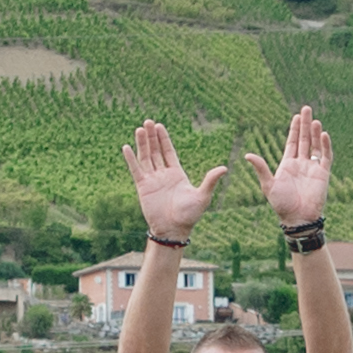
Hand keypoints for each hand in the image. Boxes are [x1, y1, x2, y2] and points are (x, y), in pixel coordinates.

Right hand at [125, 121, 226, 243]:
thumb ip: (211, 180)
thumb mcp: (202, 196)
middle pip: (156, 151)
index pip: (168, 152)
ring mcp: (152, 180)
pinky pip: (136, 170)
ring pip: (146, 157)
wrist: (173, 230)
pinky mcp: (143, 187)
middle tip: (148, 121)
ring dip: (142, 143)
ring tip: (139, 129)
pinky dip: (131, 159)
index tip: (159, 126)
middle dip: (152, 136)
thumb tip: (225, 168)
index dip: (164, 139)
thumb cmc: (190, 215)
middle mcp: (163, 175)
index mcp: (177, 174)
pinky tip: (126, 147)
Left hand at [248, 107, 332, 233]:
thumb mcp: (268, 185)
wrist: (297, 218)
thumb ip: (261, 168)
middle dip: (305, 125)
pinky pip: (326, 156)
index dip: (294, 129)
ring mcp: (313, 168)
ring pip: (315, 146)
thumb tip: (247, 155)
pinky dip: (325, 145)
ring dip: (315, 132)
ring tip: (315, 120)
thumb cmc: (281, 204)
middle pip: (304, 140)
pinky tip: (323, 134)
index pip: (292, 142)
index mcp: (288, 164)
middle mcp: (301, 164)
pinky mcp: (323, 174)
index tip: (296, 117)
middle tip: (306, 109)